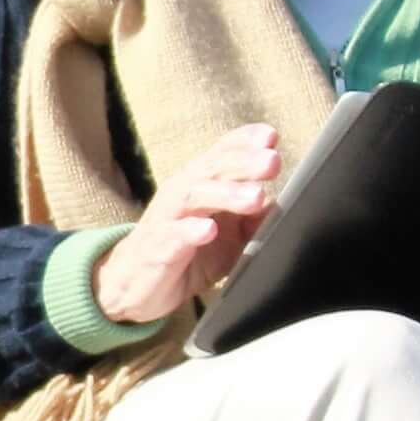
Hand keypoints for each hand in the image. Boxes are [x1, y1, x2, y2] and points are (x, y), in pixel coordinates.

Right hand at [91, 123, 286, 327]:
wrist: (136, 284)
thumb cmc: (187, 252)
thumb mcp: (230, 236)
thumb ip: (254, 220)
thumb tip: (283, 206)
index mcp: (202, 183)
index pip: (222, 152)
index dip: (244, 141)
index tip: (270, 136)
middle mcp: (183, 192)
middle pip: (213, 168)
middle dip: (244, 163)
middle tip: (272, 162)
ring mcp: (168, 218)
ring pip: (194, 196)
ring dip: (226, 194)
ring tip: (255, 197)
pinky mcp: (157, 248)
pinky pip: (172, 236)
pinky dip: (190, 231)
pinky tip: (208, 230)